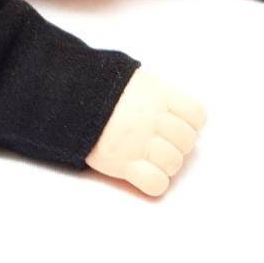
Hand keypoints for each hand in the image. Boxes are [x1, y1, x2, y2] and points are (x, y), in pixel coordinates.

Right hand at [85, 68, 205, 195]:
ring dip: (164, 163)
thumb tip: (170, 105)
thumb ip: (155, 92)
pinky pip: (156, 183)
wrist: (67, 97)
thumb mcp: (132, 79)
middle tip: (157, 142)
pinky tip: (142, 173)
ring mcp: (140, 142)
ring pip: (174, 163)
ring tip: (148, 157)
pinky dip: (154, 182)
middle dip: (176, 144)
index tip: (174, 123)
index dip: (189, 123)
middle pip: (187, 141)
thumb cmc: (98, 87)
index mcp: (158, 94)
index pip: (196, 114)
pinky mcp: (124, 163)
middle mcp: (153, 118)